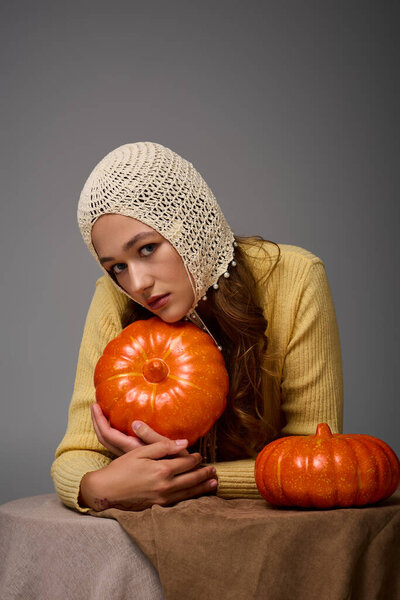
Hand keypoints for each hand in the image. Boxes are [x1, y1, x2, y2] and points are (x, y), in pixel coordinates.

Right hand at [79, 436, 217, 510]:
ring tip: (213, 484)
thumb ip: (162, 446)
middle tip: (214, 470)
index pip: (186, 463)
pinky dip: (191, 498)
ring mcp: (163, 498)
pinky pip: (180, 502)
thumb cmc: (121, 469)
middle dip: (204, 474)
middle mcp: (165, 485)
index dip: (195, 459)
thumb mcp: (140, 451)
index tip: (200, 455)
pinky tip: (196, 496)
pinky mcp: (158, 507)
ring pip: (189, 493)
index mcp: (162, 469)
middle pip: (191, 479)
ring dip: (202, 487)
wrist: (106, 491)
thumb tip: (183, 443)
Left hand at [90, 402, 187, 456]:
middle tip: (93, 406)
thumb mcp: (167, 448)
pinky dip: (110, 433)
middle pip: (104, 438)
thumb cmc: (177, 462)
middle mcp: (127, 454)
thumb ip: (151, 437)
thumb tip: (135, 423)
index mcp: (132, 450)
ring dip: (102, 427)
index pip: (108, 434)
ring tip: (100, 413)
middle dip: (97, 422)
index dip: (100, 420)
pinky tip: (115, 426)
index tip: (95, 405)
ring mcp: (128, 457)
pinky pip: (115, 445)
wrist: (182, 480)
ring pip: (108, 443)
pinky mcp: (133, 459)